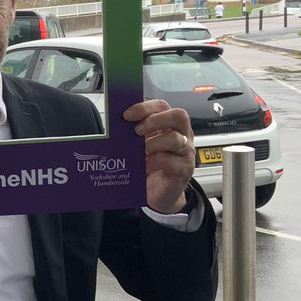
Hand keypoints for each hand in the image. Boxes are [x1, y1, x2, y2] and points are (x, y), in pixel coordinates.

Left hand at [123, 99, 194, 213]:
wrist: (157, 193)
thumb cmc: (149, 167)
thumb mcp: (139, 146)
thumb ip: (133, 134)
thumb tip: (115, 124)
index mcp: (169, 125)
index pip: (162, 106)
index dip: (144, 108)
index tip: (127, 115)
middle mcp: (181, 136)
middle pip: (178, 116)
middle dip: (155, 120)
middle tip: (137, 131)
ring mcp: (185, 153)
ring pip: (176, 139)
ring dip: (153, 143)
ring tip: (140, 152)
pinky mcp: (184, 170)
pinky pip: (171, 161)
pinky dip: (154, 162)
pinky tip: (143, 166)